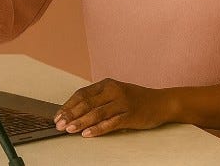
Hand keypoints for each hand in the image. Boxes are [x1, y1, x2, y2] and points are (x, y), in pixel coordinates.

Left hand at [54, 79, 168, 136]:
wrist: (161, 102)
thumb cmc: (136, 99)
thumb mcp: (115, 93)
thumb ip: (98, 100)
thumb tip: (75, 111)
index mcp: (106, 84)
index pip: (82, 94)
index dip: (68, 105)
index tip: (58, 115)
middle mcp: (113, 91)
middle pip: (87, 103)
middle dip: (70, 114)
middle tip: (59, 124)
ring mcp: (122, 103)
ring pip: (96, 113)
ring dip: (80, 122)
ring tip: (69, 129)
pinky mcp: (130, 115)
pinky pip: (110, 123)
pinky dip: (97, 129)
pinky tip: (87, 134)